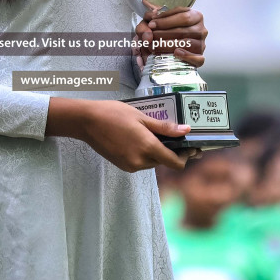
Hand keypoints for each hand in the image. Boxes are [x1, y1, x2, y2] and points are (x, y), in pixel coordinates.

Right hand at [47, 98, 189, 171]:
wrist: (87, 121)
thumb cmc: (114, 114)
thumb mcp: (142, 117)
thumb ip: (165, 128)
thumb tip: (186, 131)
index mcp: (147, 147)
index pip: (175, 162)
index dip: (186, 157)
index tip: (192, 148)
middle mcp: (140, 161)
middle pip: (164, 162)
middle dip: (171, 151)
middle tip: (176, 136)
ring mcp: (130, 165)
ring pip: (152, 162)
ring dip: (157, 152)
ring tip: (155, 134)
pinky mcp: (123, 165)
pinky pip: (141, 162)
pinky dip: (145, 154)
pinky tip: (141, 139)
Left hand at [135, 2, 207, 68]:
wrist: (168, 43)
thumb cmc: (163, 30)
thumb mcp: (154, 22)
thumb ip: (147, 24)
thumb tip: (147, 36)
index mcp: (195, 16)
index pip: (183, 17)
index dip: (166, 21)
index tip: (151, 24)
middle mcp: (201, 29)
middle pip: (183, 31)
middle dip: (163, 34)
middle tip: (150, 38)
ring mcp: (201, 44)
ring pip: (187, 44)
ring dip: (169, 46)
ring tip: (155, 47)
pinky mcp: (200, 57)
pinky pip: (198, 59)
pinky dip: (187, 56)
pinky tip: (176, 53)